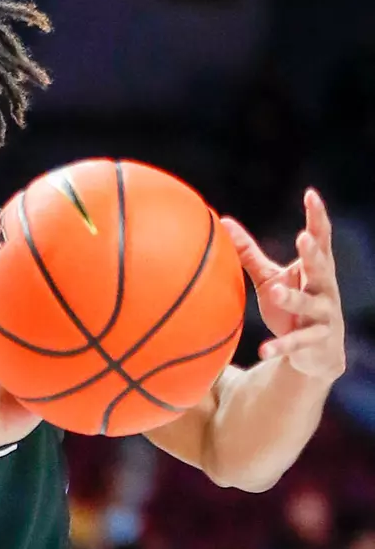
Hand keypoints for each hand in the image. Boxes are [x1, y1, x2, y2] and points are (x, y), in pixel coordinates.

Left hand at [222, 190, 345, 381]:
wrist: (317, 354)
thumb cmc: (291, 307)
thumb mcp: (271, 278)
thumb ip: (251, 254)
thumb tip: (224, 222)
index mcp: (316, 270)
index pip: (320, 239)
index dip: (317, 217)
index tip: (311, 194)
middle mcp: (324, 289)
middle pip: (321, 267)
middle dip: (313, 253)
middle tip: (303, 238)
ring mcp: (322, 316)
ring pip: (308, 305)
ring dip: (292, 298)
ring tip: (275, 291)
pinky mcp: (315, 342)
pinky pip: (296, 344)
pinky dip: (280, 346)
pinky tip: (263, 350)